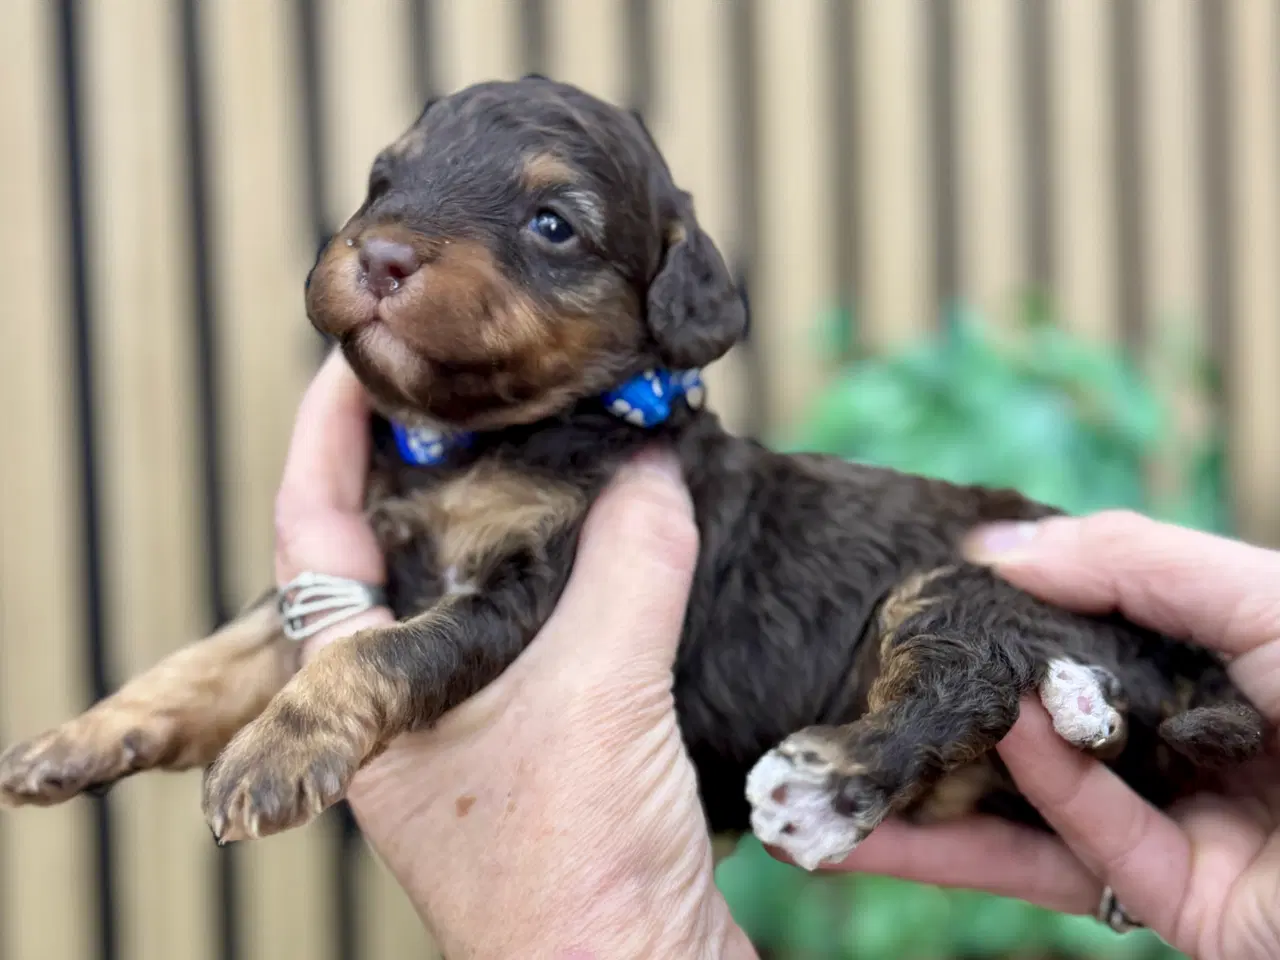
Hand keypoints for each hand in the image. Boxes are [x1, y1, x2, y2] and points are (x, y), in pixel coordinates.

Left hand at [272, 349, 756, 958]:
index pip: (312, 536)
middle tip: (464, 391)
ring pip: (467, 599)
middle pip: (386, 558)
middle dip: (419, 469)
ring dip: (500, 523)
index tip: (355, 364)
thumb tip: (654, 467)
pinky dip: (568, 581)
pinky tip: (612, 550)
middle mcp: (405, 714)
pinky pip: (540, 638)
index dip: (324, 439)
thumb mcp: (600, 693)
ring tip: (539, 449)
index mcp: (367, 699)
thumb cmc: (573, 877)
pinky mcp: (540, 755)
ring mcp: (469, 736)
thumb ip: (629, 566)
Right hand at [814, 511, 1279, 959]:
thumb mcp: (1264, 594)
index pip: (1078, 629)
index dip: (1000, 610)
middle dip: (944, 710)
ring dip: (935, 790)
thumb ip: (1129, 558)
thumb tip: (990, 546)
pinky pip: (1075, 851)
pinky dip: (1025, 798)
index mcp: (1210, 661)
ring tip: (834, 765)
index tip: (918, 593)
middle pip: (1039, 725)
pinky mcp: (1175, 907)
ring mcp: (1177, 826)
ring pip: (1033, 805)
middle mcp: (1183, 742)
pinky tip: (977, 745)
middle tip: (852, 684)